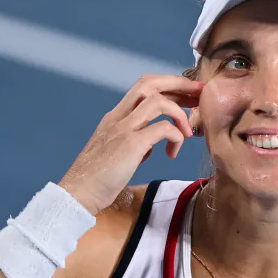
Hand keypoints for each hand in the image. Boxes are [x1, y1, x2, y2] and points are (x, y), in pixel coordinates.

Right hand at [59, 75, 202, 212]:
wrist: (78, 194)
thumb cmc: (97, 179)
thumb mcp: (117, 153)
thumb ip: (134, 143)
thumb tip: (152, 144)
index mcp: (115, 117)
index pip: (143, 87)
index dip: (169, 86)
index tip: (189, 94)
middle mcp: (118, 117)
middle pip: (150, 83)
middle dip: (179, 84)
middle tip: (199, 95)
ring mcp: (123, 129)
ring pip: (158, 101)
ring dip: (180, 114)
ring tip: (188, 133)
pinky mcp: (130, 144)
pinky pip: (162, 128)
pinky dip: (175, 136)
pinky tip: (172, 153)